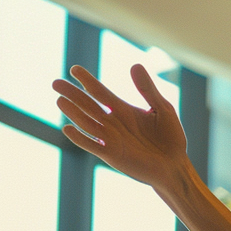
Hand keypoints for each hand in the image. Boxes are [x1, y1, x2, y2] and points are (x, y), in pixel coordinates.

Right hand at [53, 64, 188, 186]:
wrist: (175, 165)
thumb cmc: (170, 138)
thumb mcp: (162, 108)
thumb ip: (147, 89)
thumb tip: (135, 65)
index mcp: (123, 110)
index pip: (100, 92)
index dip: (87, 81)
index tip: (74, 69)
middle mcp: (112, 123)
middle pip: (88, 106)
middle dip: (72, 95)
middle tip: (55, 83)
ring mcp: (110, 139)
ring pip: (87, 123)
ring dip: (73, 113)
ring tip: (60, 101)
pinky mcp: (112, 155)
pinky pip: (92, 145)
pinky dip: (80, 138)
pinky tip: (68, 128)